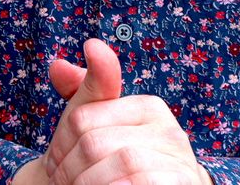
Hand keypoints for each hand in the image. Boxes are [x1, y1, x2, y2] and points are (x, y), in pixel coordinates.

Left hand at [41, 39, 209, 184]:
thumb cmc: (120, 159)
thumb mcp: (100, 124)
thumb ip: (82, 92)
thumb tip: (58, 66)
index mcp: (148, 107)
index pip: (82, 118)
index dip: (60, 146)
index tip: (54, 165)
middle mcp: (168, 130)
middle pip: (95, 143)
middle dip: (71, 169)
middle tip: (62, 182)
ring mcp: (179, 160)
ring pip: (122, 161)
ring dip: (89, 182)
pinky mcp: (184, 182)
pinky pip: (145, 182)